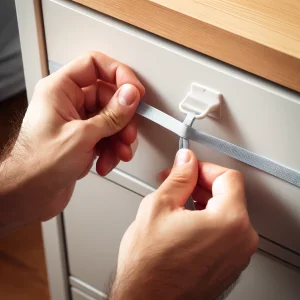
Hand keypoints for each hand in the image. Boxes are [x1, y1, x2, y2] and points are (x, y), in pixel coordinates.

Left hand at [0, 51, 143, 231]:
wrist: (29, 195)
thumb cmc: (38, 165)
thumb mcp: (81, 137)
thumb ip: (110, 115)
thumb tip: (130, 95)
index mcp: (60, 90)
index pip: (94, 64)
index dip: (119, 74)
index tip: (135, 91)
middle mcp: (69, 102)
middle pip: (108, 96)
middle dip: (123, 119)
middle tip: (128, 133)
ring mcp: (77, 121)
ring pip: (111, 119)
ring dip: (119, 138)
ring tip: (118, 153)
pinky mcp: (84, 138)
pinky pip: (107, 135)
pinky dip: (112, 150)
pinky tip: (106, 162)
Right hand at [110, 149, 257, 299]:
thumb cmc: (149, 265)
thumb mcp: (159, 206)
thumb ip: (178, 177)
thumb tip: (186, 161)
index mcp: (229, 222)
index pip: (228, 177)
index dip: (204, 167)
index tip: (189, 168)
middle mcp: (240, 241)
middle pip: (228, 194)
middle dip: (201, 184)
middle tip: (178, 182)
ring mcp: (236, 256)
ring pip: (225, 212)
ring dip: (202, 201)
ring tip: (177, 202)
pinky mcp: (228, 265)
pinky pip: (224, 232)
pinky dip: (206, 220)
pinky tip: (184, 220)